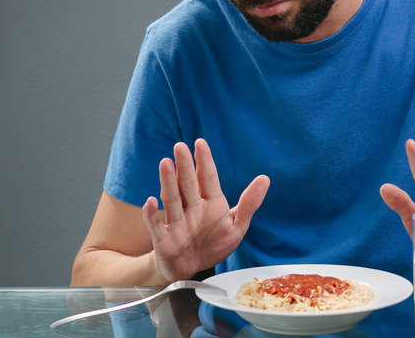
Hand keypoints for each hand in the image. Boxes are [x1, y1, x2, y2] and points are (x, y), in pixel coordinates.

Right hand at [142, 139, 269, 282]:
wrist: (192, 270)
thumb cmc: (213, 244)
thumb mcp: (237, 226)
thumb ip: (249, 204)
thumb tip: (265, 178)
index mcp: (211, 203)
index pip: (208, 178)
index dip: (204, 161)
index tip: (200, 143)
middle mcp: (192, 208)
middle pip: (187, 184)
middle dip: (184, 166)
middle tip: (180, 147)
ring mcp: (177, 222)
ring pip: (171, 199)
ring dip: (168, 182)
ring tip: (165, 164)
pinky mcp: (164, 239)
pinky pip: (156, 225)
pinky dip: (151, 214)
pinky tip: (150, 202)